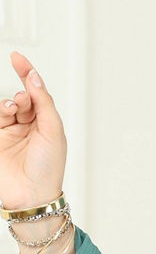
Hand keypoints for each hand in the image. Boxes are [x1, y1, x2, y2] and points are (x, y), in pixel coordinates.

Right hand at [0, 51, 66, 208]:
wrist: (31, 196)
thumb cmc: (48, 169)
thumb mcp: (53, 131)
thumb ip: (43, 102)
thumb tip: (33, 77)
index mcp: (47, 123)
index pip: (37, 93)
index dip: (27, 74)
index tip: (17, 57)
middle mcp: (29, 126)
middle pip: (21, 98)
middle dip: (21, 95)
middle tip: (22, 102)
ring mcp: (12, 133)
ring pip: (6, 107)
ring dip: (9, 104)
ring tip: (13, 110)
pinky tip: (6, 112)